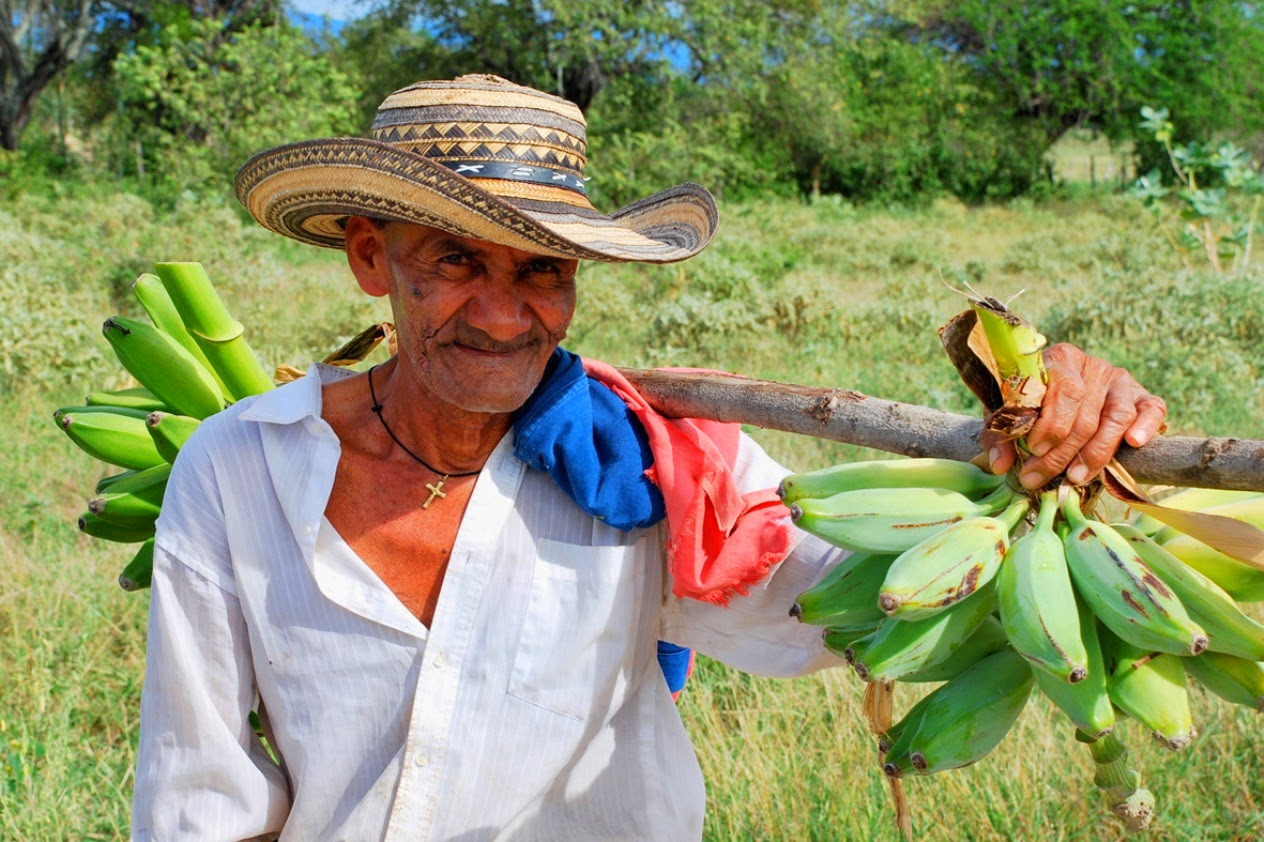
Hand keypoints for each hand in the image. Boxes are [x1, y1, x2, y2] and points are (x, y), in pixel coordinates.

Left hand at [985, 343, 1166, 489]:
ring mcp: (1119, 380)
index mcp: (1059, 360)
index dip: (1050, 425)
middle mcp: (1092, 366)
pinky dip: (1146, 426)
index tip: (1032, 450)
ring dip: (1097, 452)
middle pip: (1085, 414)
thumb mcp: (1008, 412)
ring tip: (1076, 477)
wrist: (1057, 393)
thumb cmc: (1029, 403)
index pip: (1063, 391)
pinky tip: (1133, 444)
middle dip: (1062, 452)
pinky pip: (1152, 408)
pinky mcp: (1141, 395)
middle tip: (1041, 476)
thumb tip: (1000, 465)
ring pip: (1116, 417)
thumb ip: (1000, 434)